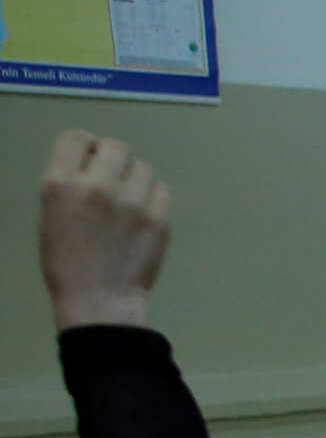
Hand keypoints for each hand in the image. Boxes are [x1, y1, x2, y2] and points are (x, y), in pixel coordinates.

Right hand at [39, 130, 171, 334]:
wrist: (99, 299)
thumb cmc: (67, 262)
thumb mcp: (51, 215)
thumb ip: (70, 185)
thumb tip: (92, 164)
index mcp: (60, 184)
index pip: (76, 138)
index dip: (85, 146)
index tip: (90, 160)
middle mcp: (96, 186)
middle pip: (115, 146)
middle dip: (113, 160)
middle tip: (112, 181)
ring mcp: (131, 201)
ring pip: (142, 167)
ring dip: (135, 179)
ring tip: (128, 202)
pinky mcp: (159, 217)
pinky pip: (161, 189)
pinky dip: (154, 197)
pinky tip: (144, 214)